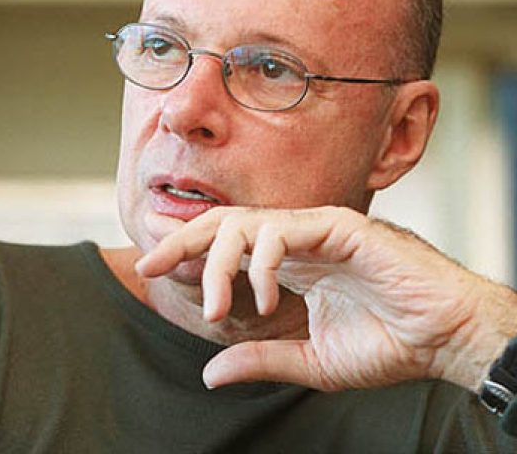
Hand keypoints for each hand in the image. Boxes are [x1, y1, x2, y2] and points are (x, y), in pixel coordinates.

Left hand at [136, 206, 516, 392]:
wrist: (445, 337)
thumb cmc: (389, 343)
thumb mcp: (311, 360)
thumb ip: (261, 359)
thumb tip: (210, 373)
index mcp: (289, 263)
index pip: (227, 245)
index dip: (188, 253)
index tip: (153, 268)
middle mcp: (297, 239)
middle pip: (225, 223)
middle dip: (182, 239)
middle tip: (149, 264)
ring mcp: (317, 228)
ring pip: (247, 222)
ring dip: (219, 261)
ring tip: (217, 307)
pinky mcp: (340, 225)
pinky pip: (285, 230)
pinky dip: (264, 262)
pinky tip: (265, 298)